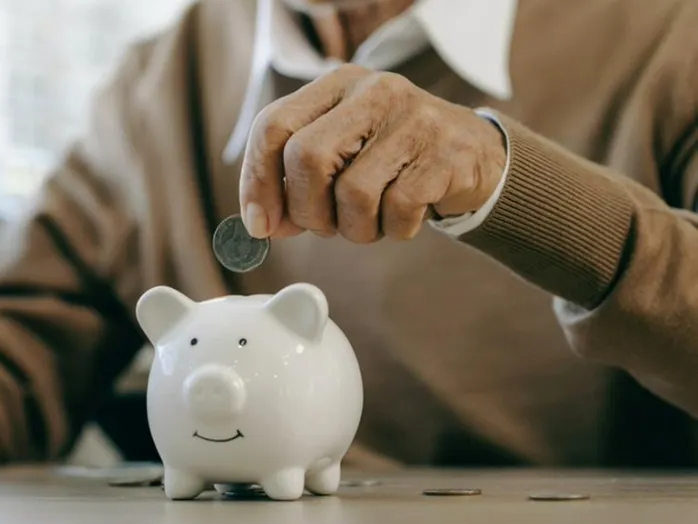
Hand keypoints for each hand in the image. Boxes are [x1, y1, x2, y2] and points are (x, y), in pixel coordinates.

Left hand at [239, 64, 507, 241]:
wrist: (474, 157)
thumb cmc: (390, 161)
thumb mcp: (340, 154)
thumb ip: (295, 181)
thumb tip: (262, 224)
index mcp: (336, 85)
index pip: (273, 126)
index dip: (258, 181)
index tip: (261, 224)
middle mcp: (373, 91)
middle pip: (306, 157)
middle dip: (306, 210)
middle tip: (321, 227)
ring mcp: (413, 119)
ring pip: (352, 193)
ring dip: (353, 228)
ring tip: (368, 223)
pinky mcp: (445, 155)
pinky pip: (397, 210)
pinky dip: (393, 229)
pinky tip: (403, 218)